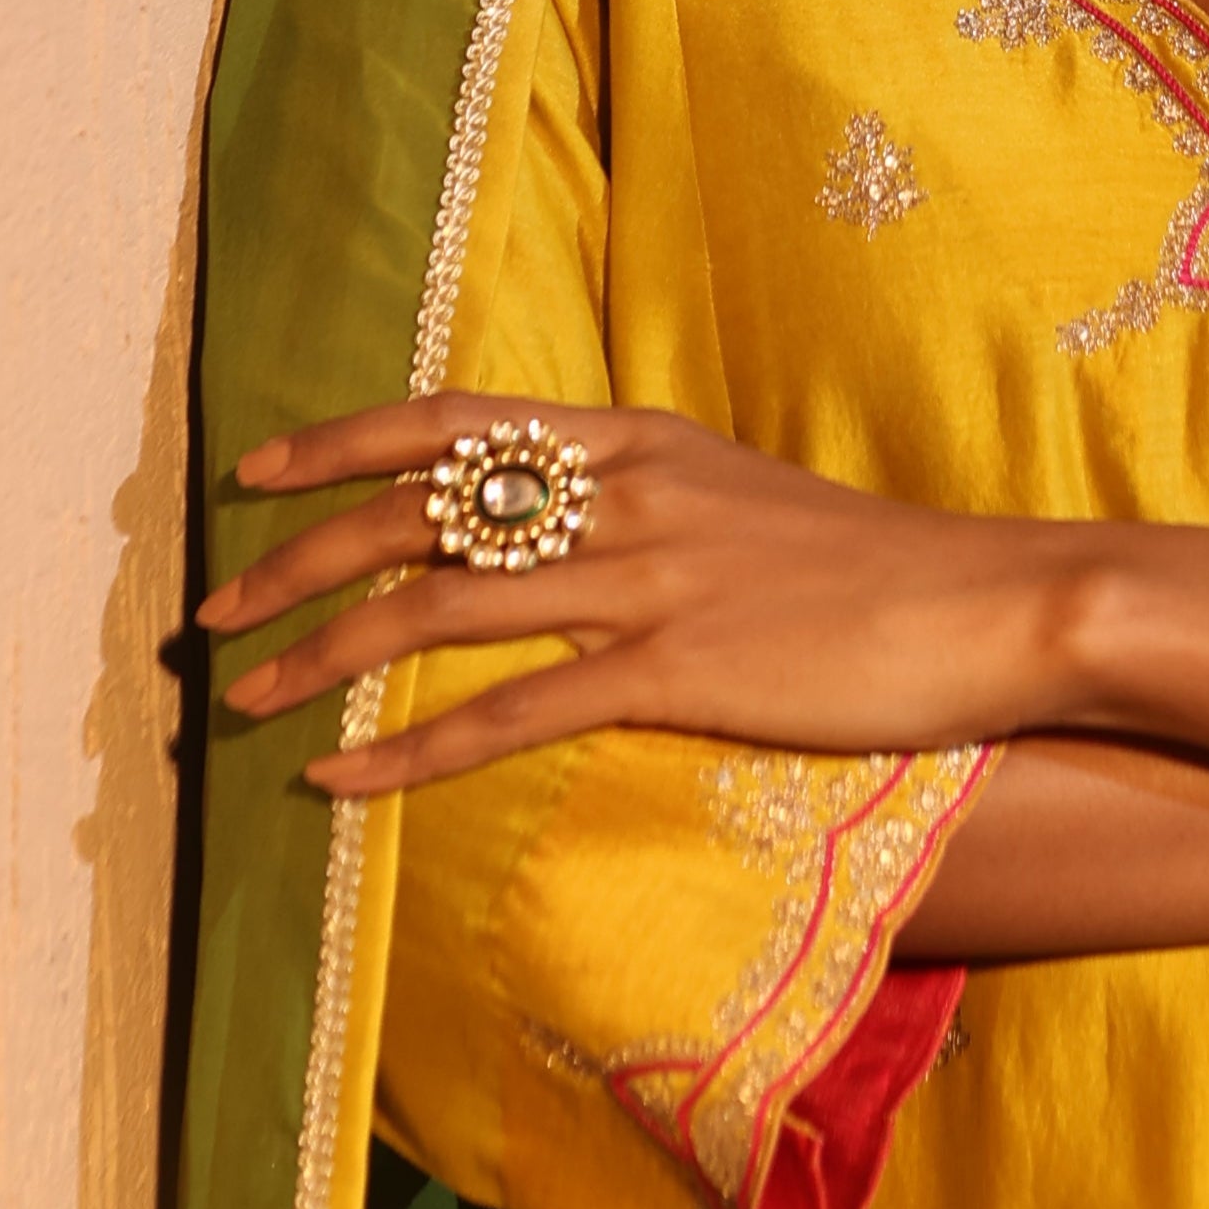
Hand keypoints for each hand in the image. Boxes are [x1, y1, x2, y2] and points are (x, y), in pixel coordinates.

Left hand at [197, 397, 1070, 798]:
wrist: (996, 605)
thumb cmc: (876, 572)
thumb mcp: (744, 503)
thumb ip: (650, 503)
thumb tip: (568, 525)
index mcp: (636, 440)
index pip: (451, 421)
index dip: (339, 444)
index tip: (255, 475)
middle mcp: (623, 492)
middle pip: (413, 510)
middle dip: (293, 562)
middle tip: (211, 613)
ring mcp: (647, 579)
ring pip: (433, 608)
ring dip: (318, 659)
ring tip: (241, 704)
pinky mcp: (676, 669)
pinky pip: (504, 713)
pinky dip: (403, 754)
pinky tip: (338, 787)